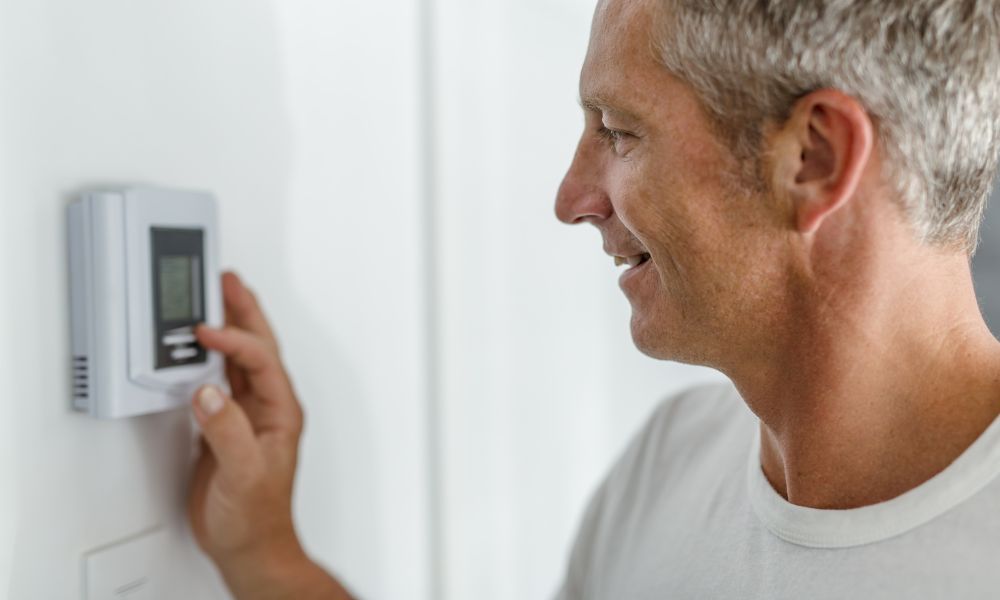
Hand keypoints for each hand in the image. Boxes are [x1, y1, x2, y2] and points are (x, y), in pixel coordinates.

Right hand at [188, 272, 304, 576]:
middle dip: (244, 312)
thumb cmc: (257, 515)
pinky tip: (195, 349)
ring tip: (214, 299)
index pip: (260, 360)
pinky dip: (207, 359)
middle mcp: (267, 408)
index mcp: (281, 411)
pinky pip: (219, 381)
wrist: (248, 545)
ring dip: (228, 328)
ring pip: (239, 359)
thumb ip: (227, 431)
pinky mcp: (226, 426)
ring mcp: (247, 415)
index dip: (235, 340)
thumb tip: (208, 394)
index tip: (207, 330)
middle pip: (258, 347)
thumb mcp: (244, 472)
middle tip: (227, 280)